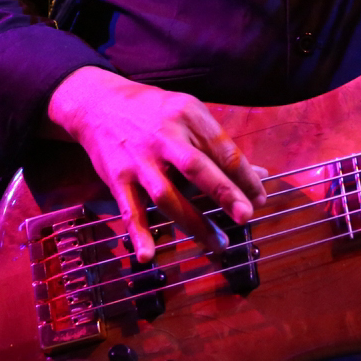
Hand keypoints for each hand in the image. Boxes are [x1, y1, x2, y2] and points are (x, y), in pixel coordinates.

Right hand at [45, 67, 268, 262]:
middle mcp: (164, 137)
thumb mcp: (190, 114)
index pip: (223, 149)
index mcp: (189, 116)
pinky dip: (139, 233)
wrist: (100, 105)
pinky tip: (149, 256)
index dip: (244, 176)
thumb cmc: (155, 113)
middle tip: (246, 216)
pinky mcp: (117, 178)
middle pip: (197, 168)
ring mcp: (139, 160)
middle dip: (224, 193)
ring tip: (218, 244)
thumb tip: (259, 174)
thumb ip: (220, 146)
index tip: (260, 197)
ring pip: (167, 195)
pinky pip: (129, 209)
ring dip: (193, 223)